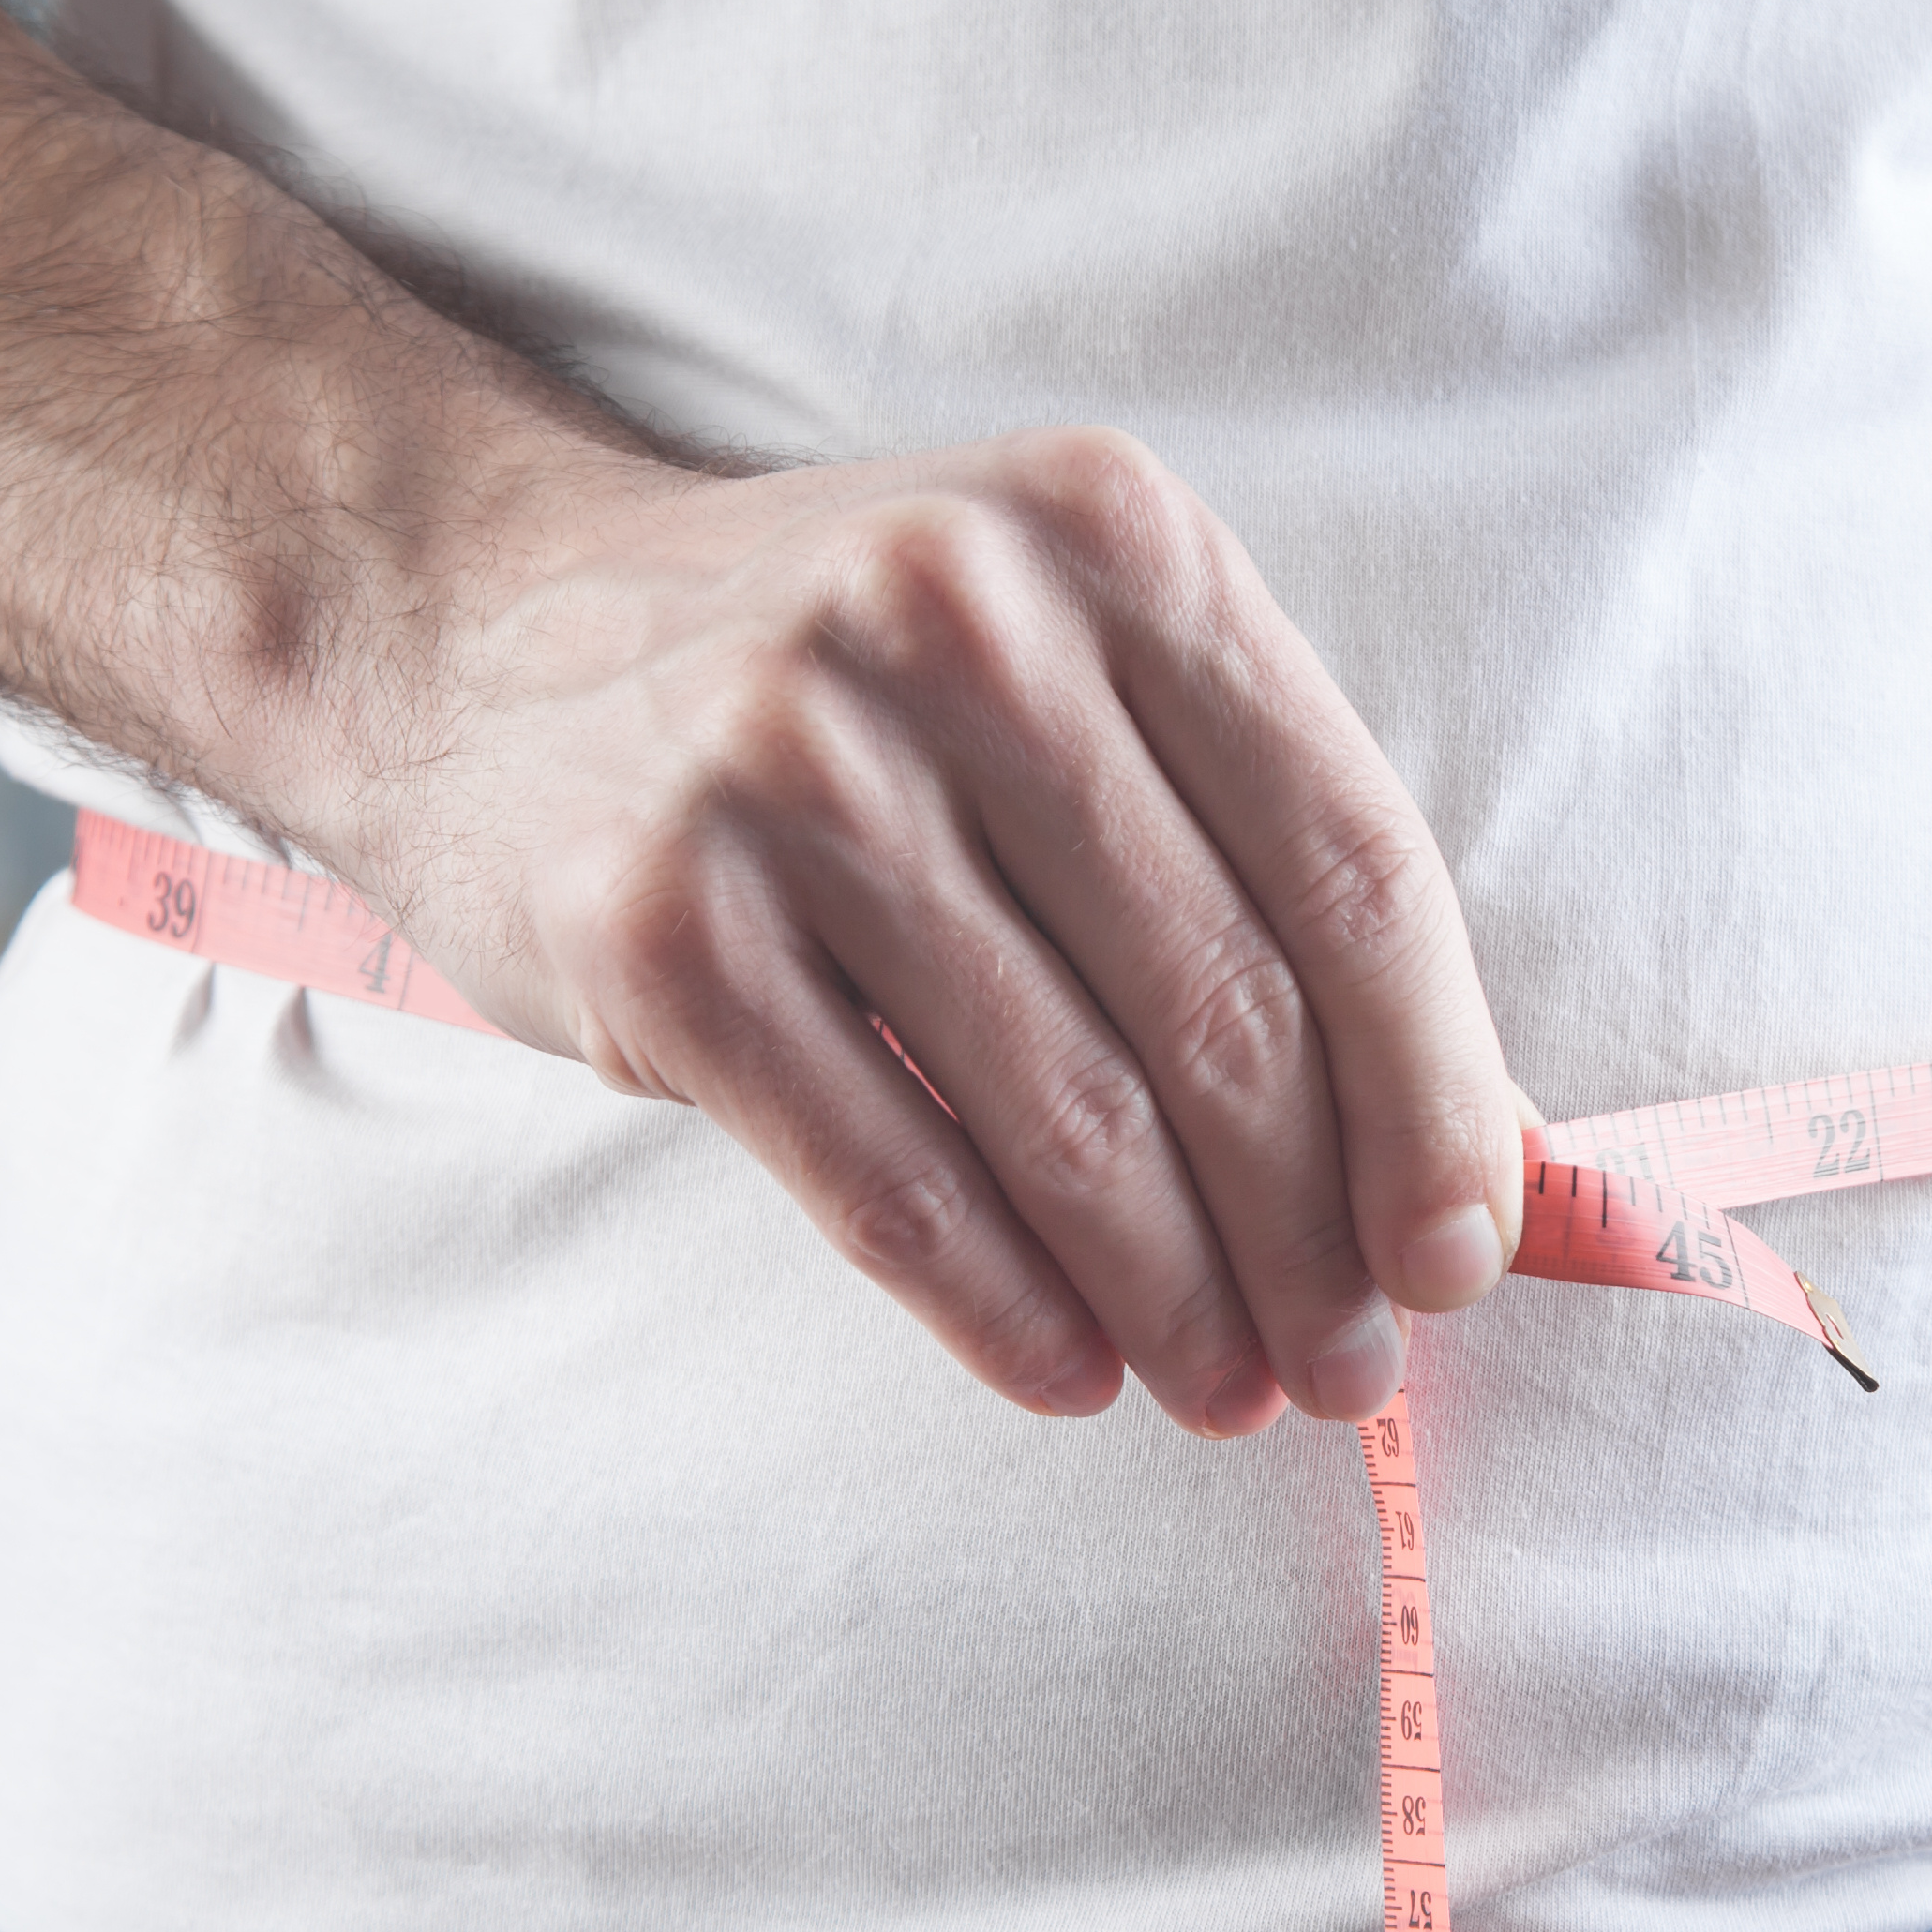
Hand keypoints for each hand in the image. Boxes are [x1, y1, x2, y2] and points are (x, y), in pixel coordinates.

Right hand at [310, 428, 1527, 1433]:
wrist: (466, 624)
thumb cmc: (836, 682)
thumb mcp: (1058, 665)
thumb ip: (1247, 853)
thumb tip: (1459, 1151)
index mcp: (1112, 542)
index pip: (1351, 861)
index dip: (1437, 1089)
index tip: (1465, 1253)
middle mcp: (960, 626)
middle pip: (1225, 1007)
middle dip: (1317, 1234)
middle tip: (1350, 1369)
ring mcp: (792, 770)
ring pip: (1071, 1117)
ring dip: (1176, 1300)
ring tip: (1228, 1390)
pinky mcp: (661, 925)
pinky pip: (893, 1181)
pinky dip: (1004, 1309)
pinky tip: (1068, 1372)